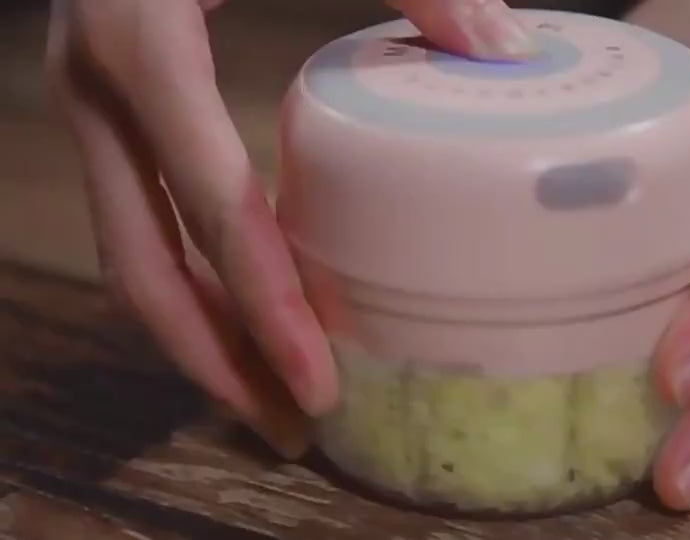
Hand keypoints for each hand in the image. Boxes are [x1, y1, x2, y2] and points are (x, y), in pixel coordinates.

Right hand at [45, 0, 535, 457]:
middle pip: (145, 266)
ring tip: (270, 402)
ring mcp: (91, 102)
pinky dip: (190, 286)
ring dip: (197, 341)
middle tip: (292, 429)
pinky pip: (141, 222)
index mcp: (144, 42)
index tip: (317, 379)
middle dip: (217, 360)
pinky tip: (247, 317)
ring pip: (131, 258)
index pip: (211, 205)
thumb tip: (504, 48)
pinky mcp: (111, 108)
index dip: (265, 303)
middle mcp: (98, 87)